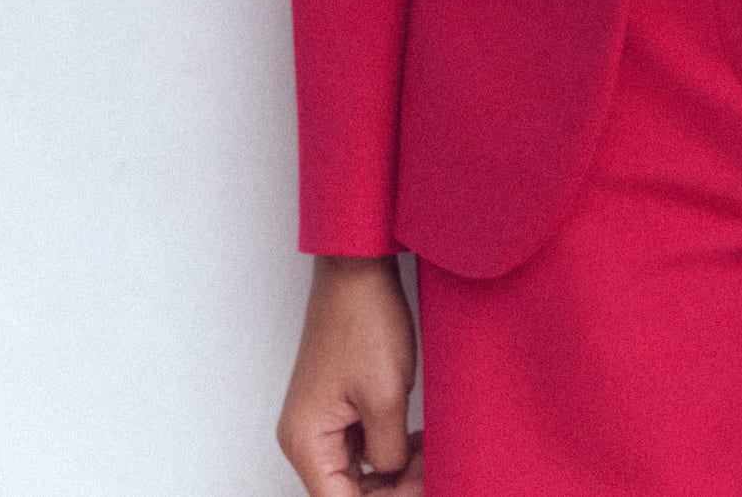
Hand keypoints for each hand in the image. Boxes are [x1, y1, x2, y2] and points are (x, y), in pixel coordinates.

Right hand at [276, 254, 423, 492]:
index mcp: (307, 441)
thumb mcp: (386, 396)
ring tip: (433, 457)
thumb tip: (392, 476)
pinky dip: (392, 449)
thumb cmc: (365, 320)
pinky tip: (420, 444)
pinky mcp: (339, 406)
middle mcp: (306, 438)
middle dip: (394, 489)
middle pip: (349, 492)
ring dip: (397, 471)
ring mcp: (322, 421)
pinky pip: (363, 446)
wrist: (358, 267)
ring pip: (360, 472)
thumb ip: (387, 452)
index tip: (422, 490)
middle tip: (435, 474)